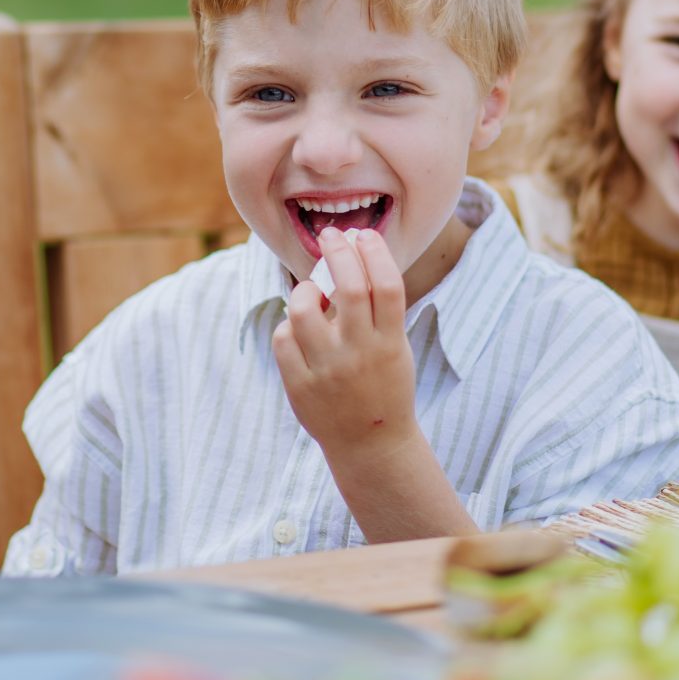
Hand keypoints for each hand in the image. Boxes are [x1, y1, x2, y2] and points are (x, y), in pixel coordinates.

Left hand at [272, 228, 417, 455]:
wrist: (372, 444)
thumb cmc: (383, 384)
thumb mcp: (396, 347)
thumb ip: (376, 309)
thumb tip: (348, 254)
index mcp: (391, 342)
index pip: (386, 284)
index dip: (374, 252)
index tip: (363, 235)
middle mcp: (360, 354)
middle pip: (347, 286)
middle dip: (337, 251)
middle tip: (331, 236)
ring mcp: (328, 371)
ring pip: (303, 308)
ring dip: (304, 289)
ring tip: (311, 292)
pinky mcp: (300, 386)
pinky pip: (282, 338)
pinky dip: (288, 325)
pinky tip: (298, 328)